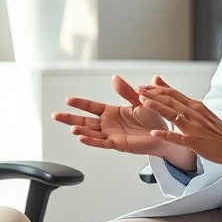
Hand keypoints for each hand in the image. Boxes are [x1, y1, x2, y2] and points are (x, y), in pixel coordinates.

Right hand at [52, 74, 192, 164]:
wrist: (166, 132)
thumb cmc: (154, 118)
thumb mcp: (138, 100)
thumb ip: (126, 91)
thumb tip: (114, 77)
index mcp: (112, 112)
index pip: (92, 107)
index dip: (80, 103)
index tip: (68, 100)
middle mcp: (109, 124)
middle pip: (85, 120)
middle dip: (70, 118)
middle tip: (55, 115)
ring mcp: (112, 135)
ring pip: (91, 133)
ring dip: (81, 130)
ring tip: (71, 127)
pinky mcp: (118, 144)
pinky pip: (103, 143)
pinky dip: (92, 141)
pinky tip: (82, 137)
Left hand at [138, 75, 221, 167]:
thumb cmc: (215, 129)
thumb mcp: (199, 110)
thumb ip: (182, 100)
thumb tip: (169, 89)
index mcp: (194, 105)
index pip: (172, 93)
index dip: (156, 89)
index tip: (143, 87)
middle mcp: (193, 113)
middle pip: (170, 100)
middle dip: (152, 94)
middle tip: (138, 90)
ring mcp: (193, 127)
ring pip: (173, 114)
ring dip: (156, 107)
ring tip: (143, 102)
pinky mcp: (194, 141)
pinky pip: (177, 137)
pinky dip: (165, 134)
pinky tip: (154, 132)